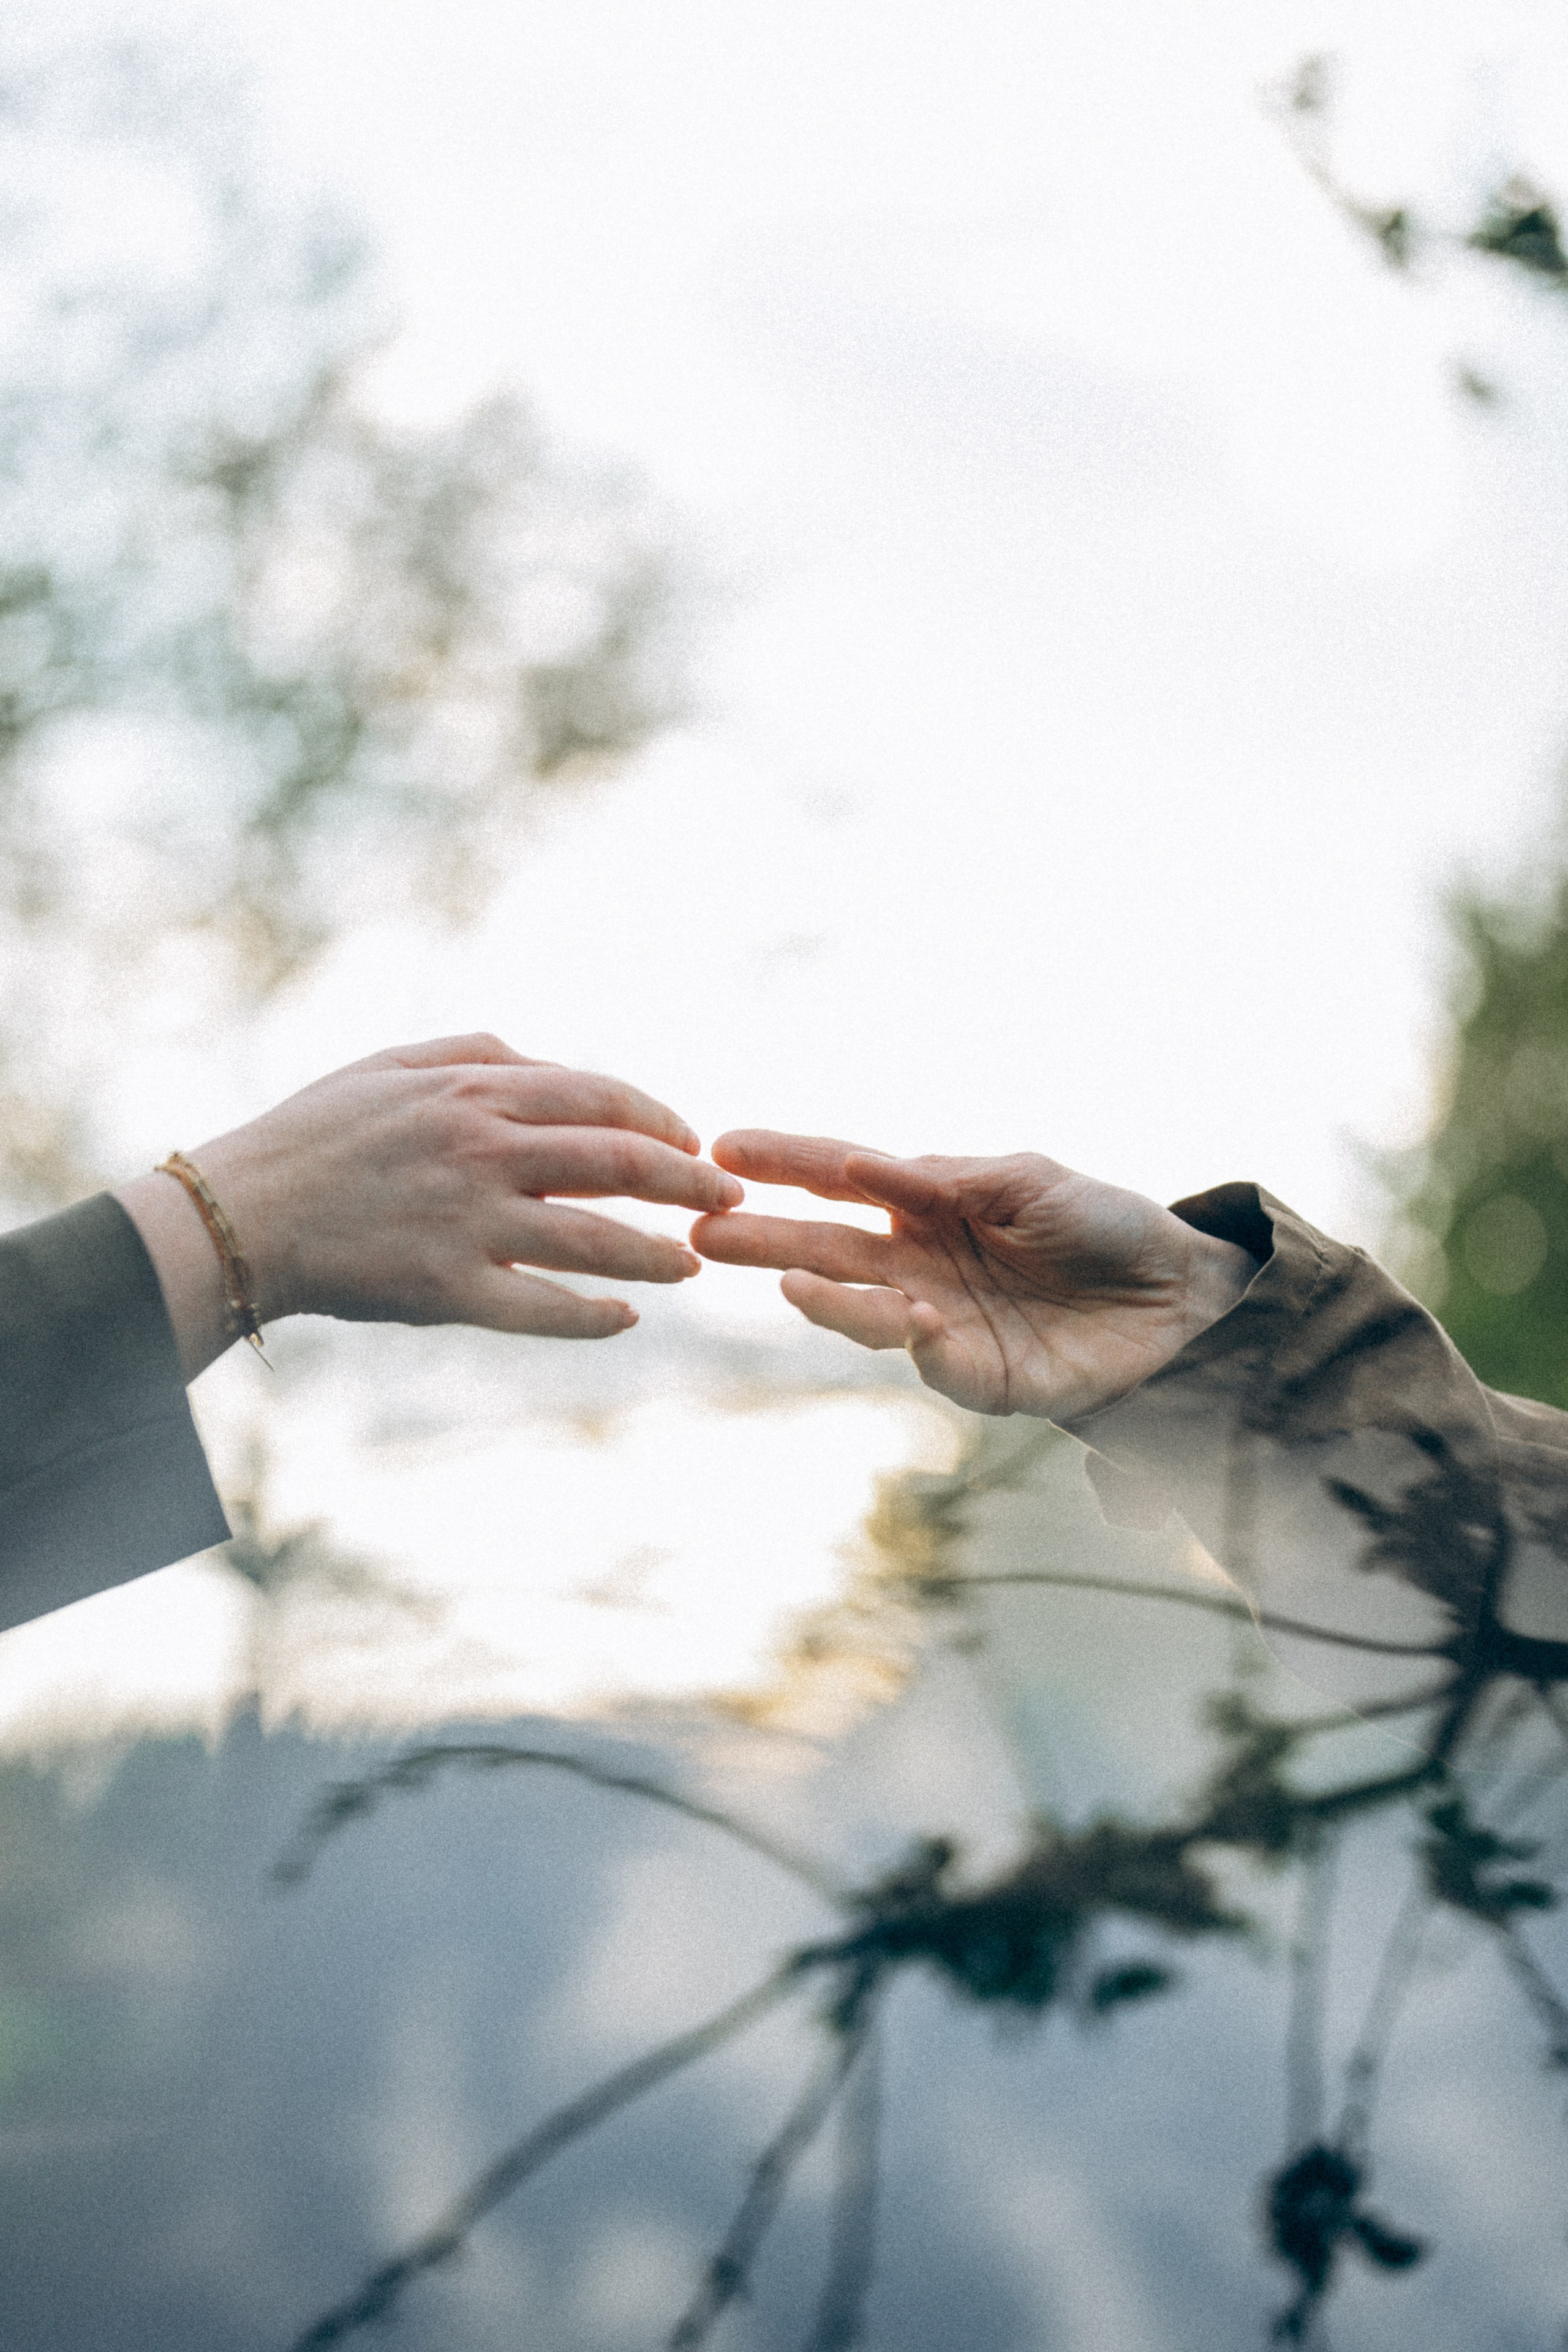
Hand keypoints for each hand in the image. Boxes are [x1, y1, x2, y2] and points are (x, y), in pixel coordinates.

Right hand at [117, 1034, 742, 1375]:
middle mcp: (482, 1150)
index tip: (697, 1142)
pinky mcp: (447, 1289)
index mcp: (475, 1090)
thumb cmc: (320, 1134)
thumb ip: (479, 1052)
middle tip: (729, 1202)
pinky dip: (594, 1318)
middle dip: (688, 1183)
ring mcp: (468, 1222)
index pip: (601, 1098)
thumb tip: (552, 1060)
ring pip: (596, 1241)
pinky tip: (625, 1319)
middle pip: (619, 1163)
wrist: (243, 1213)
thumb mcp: (395, 1064)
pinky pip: (542, 1309)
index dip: (662, 1121)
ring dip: (657, 1255)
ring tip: (692, 1265)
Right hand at [690, 1133, 1255, 1419]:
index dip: (784, 1162)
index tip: (722, 1147)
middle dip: (763, 1237)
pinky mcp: (976, 1376)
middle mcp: (921, 1262)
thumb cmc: (1109, 1225)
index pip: (841, 1177)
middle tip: (701, 1229)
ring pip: (861, 1309)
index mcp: (930, 1203)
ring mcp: (942, 1321)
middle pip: (827, 1246)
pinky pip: (927, 1360)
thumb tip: (861, 1165)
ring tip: (783, 1279)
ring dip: (820, 1295)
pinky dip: (909, 1337)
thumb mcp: (1031, 1178)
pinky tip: (908, 1315)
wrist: (1183, 1300)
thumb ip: (947, 1176)